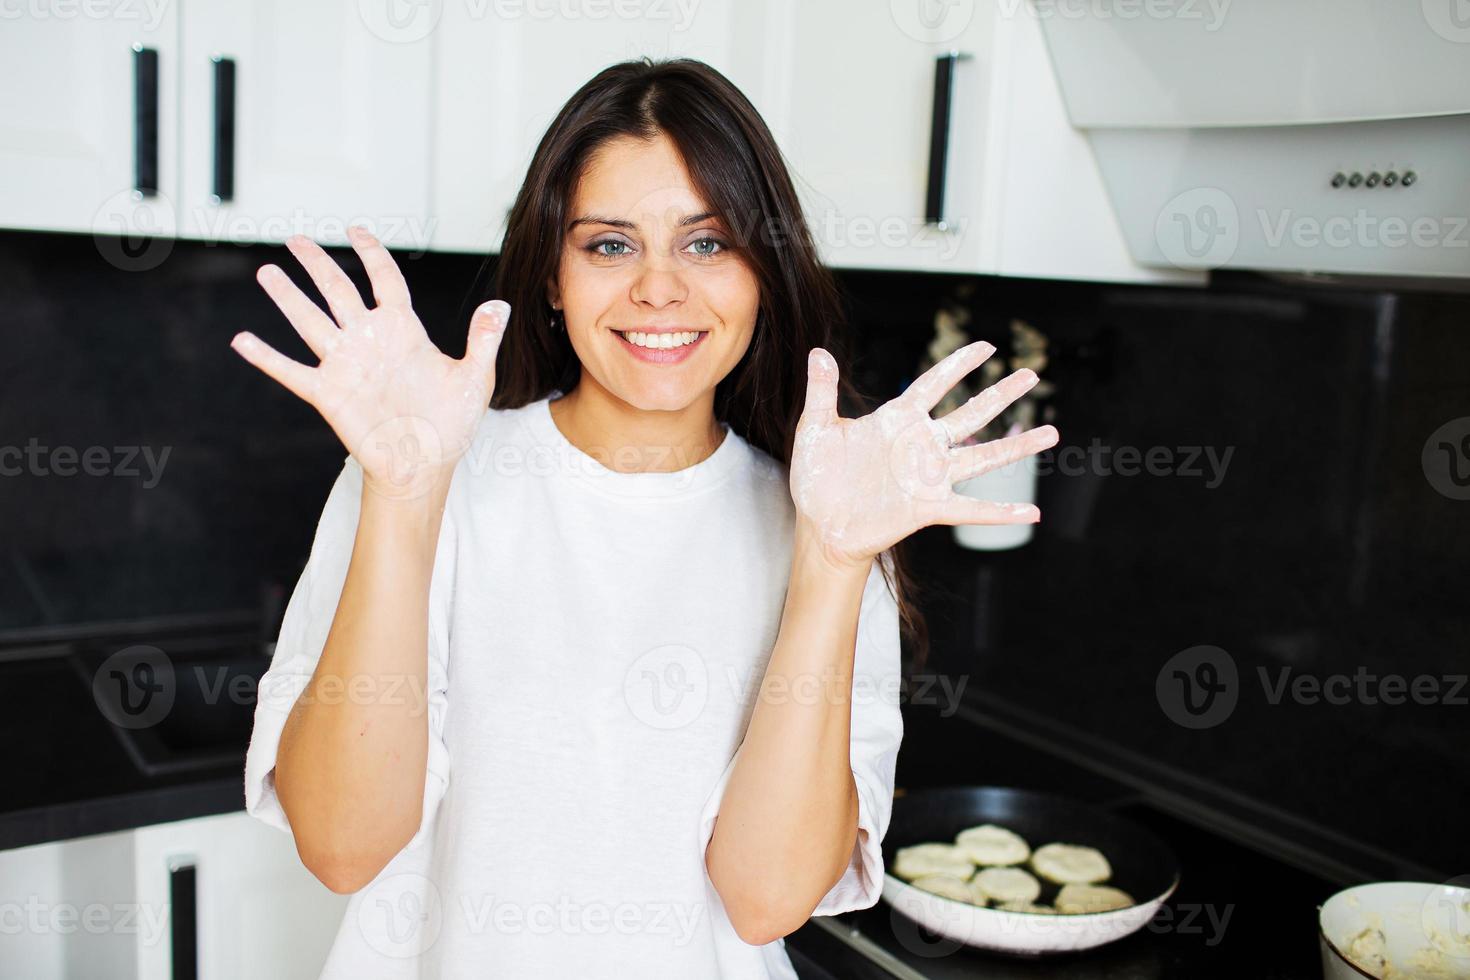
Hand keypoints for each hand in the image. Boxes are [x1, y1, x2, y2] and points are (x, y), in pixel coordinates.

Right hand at [229, 226, 510, 499]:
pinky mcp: (328, 393)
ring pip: (310, 320)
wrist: (426, 466)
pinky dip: (267, 357)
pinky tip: (242, 340)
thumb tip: (501, 303)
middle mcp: (369, 341)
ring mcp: (345, 365)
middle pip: (337, 290)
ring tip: (267, 271)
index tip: (356, 230)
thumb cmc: (450, 425)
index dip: (371, 253)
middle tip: (296, 239)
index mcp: (403, 331)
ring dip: (288, 297)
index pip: (384, 280)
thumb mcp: (474, 378)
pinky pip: (292, 371)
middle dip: (317, 264)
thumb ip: (483, 339)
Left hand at [790, 342, 1058, 568]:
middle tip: (1032, 374)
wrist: (819, 524)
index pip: (933, 384)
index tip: (987, 347)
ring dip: (1016, 447)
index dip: (959, 365)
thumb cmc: (817, 477)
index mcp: (896, 421)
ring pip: (982, 457)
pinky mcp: (927, 508)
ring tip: (1052, 434)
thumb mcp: (815, 429)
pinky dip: (1000, 512)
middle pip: (970, 414)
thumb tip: (818, 352)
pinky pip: (970, 510)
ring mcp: (927, 477)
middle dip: (1001, 394)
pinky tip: (1031, 514)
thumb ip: (821, 391)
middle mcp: (920, 446)